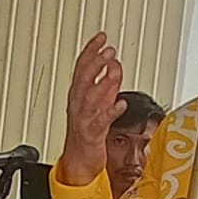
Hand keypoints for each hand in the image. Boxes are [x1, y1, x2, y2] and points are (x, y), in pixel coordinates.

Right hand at [58, 32, 124, 187]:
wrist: (79, 162)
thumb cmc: (87, 134)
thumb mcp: (96, 105)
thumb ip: (105, 87)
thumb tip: (114, 69)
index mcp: (77, 95)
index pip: (82, 66)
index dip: (91, 50)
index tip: (102, 36)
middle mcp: (79, 104)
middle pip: (84, 77)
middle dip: (95, 62)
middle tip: (109, 50)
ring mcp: (84, 118)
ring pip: (90, 96)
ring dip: (102, 81)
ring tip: (113, 70)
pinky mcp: (92, 134)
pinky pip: (101, 121)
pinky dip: (110, 111)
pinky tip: (120, 104)